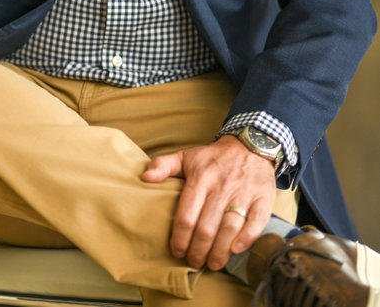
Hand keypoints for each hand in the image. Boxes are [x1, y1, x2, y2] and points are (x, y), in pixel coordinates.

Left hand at [141, 136, 276, 270]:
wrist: (250, 146)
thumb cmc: (214, 158)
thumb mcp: (186, 156)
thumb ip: (163, 165)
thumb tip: (145, 177)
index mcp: (201, 177)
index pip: (187, 215)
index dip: (180, 238)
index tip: (177, 251)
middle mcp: (222, 186)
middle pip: (207, 227)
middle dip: (198, 250)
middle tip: (194, 261)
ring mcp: (244, 192)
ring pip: (229, 229)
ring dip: (219, 251)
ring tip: (212, 263)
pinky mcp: (263, 198)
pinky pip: (256, 223)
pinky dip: (246, 239)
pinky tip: (236, 250)